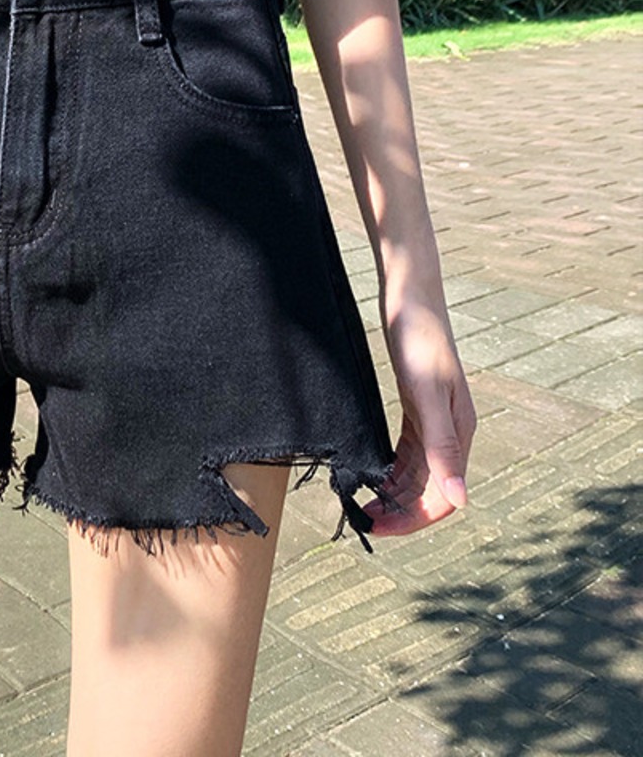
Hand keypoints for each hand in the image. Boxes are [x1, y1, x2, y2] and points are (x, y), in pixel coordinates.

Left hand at [361, 295, 476, 535]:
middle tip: (363, 520)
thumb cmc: (419, 339)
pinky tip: (371, 474)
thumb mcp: (425, 393)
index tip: (377, 526)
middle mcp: (451, 433)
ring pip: (418, 474)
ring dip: (394, 494)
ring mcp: (435, 421)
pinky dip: (392, 469)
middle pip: (430, 491)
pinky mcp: (418, 409)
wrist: (411, 297)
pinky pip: (408, 453)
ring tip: (362, 503)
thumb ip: (440, 447)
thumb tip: (460, 501)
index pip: (443, 498)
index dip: (412, 519)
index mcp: (458, 435)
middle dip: (400, 511)